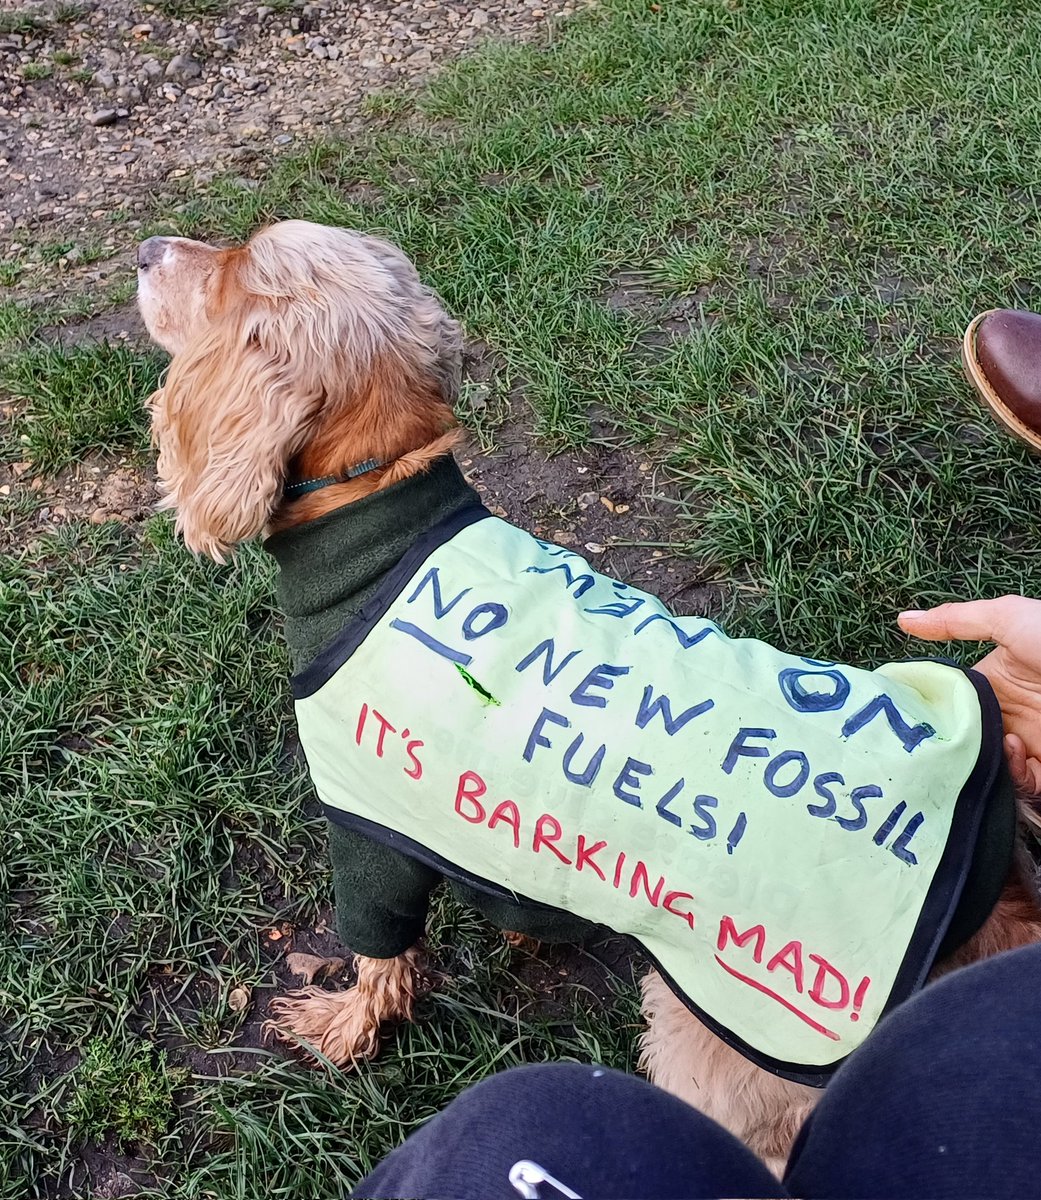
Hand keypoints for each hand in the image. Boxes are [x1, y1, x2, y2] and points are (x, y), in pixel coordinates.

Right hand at [898, 596, 1040, 792]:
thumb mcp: (1009, 619)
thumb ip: (956, 621)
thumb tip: (903, 620)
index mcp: (993, 681)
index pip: (949, 701)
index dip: (926, 709)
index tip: (904, 715)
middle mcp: (1006, 714)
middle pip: (963, 737)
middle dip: (947, 743)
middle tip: (931, 743)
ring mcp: (1027, 743)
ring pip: (985, 763)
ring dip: (978, 759)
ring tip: (984, 743)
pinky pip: (1019, 782)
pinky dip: (1012, 774)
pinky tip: (1014, 751)